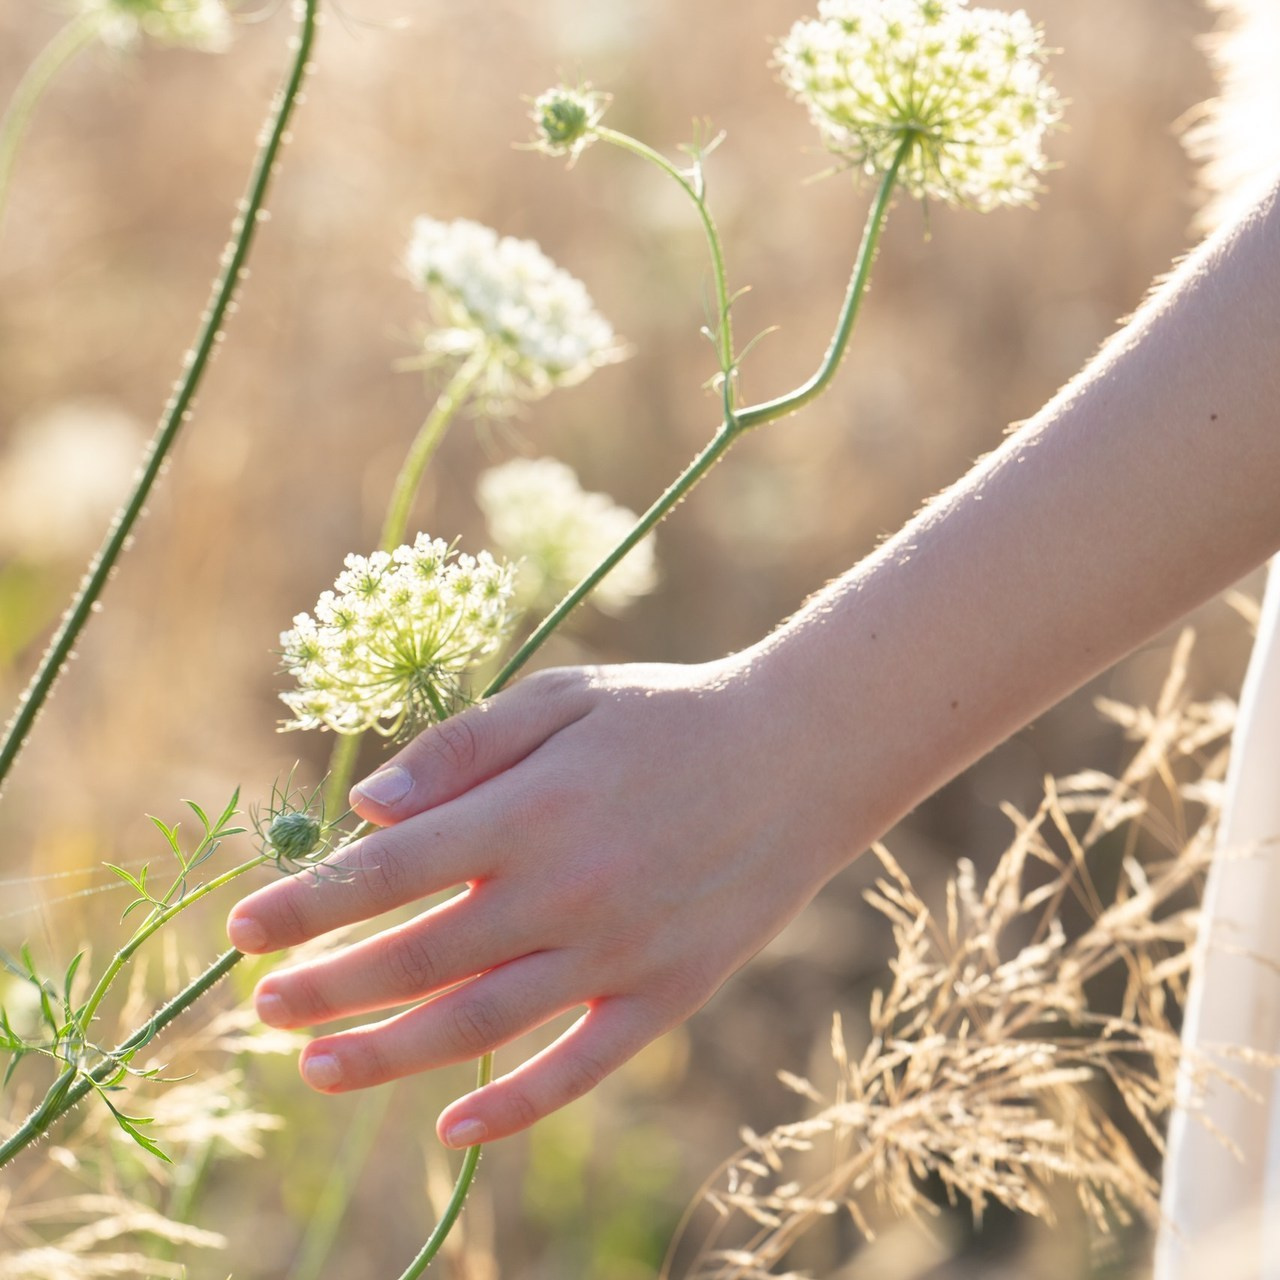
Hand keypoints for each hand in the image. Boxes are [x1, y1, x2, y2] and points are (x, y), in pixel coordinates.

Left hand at [226, 657, 857, 1146]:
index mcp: (532, 809)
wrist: (797, 756)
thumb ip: (464, 747)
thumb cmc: (668, 716)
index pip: (390, 871)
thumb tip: (368, 808)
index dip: (309, 905)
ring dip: (389, 1053)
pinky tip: (452, 1129)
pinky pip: (582, 1066)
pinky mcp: (667, 994)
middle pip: (421, 957)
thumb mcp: (564, 699)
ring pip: (483, 1023)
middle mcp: (567, 889)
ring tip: (316, 1067)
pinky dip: (516, 1105)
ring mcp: (619, 952)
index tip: (246, 932)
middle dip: (328, 987)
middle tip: (265, 1008)